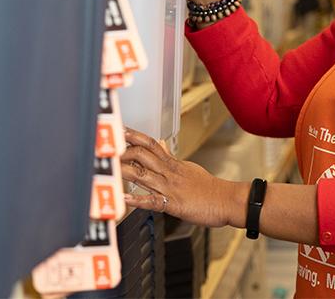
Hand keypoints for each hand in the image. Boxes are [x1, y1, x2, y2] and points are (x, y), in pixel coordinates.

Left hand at [121, 128, 246, 227]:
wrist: (227, 200)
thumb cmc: (209, 188)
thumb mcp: (189, 167)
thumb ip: (171, 158)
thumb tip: (161, 144)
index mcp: (173, 163)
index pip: (150, 144)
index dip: (133, 136)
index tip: (119, 130)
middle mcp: (169, 172)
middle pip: (143, 155)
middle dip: (123, 150)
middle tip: (107, 148)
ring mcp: (171, 187)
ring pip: (144, 175)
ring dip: (125, 171)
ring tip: (110, 167)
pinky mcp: (174, 204)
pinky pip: (153, 201)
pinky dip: (138, 200)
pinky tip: (125, 199)